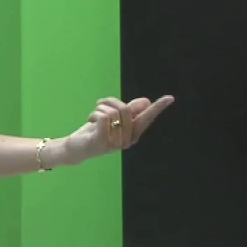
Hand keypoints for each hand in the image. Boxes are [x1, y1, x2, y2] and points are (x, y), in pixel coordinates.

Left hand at [58, 95, 174, 164]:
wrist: (76, 148)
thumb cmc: (95, 132)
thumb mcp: (113, 119)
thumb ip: (129, 111)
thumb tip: (146, 101)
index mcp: (132, 134)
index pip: (147, 118)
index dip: (158, 107)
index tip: (170, 98)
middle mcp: (127, 141)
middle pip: (126, 110)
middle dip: (111, 101)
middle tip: (100, 103)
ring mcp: (116, 143)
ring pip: (113, 112)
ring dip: (100, 107)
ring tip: (94, 115)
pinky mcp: (103, 142)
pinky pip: (104, 118)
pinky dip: (95, 113)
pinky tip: (90, 119)